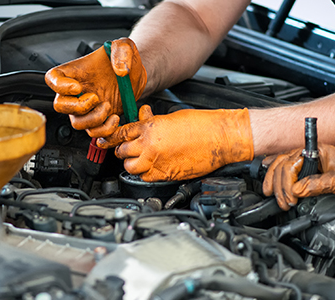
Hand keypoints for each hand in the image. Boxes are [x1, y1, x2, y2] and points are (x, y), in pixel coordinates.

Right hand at [45, 37, 146, 137]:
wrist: (135, 75)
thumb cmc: (124, 59)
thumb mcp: (125, 46)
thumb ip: (122, 51)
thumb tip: (120, 69)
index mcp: (75, 72)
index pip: (52, 78)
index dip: (59, 86)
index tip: (77, 86)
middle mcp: (76, 92)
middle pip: (60, 106)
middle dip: (78, 107)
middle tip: (96, 99)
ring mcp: (85, 108)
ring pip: (77, 123)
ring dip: (94, 119)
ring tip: (109, 107)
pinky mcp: (98, 119)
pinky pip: (94, 132)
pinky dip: (104, 130)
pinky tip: (115, 118)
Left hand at [97, 105, 253, 180]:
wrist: (220, 138)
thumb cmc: (202, 125)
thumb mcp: (172, 117)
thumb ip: (153, 121)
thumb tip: (144, 120)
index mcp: (151, 127)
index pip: (121, 133)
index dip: (116, 136)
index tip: (114, 138)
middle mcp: (150, 145)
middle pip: (121, 151)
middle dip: (123, 150)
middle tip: (129, 149)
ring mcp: (157, 162)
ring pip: (129, 167)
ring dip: (132, 164)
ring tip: (140, 160)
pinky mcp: (166, 175)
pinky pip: (145, 178)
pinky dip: (145, 175)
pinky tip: (151, 169)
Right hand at [262, 142, 334, 209]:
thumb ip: (316, 185)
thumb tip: (297, 191)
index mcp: (315, 151)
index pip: (290, 165)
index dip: (286, 184)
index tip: (290, 199)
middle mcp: (309, 153)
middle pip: (282, 165)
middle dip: (278, 185)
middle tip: (282, 202)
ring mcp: (308, 159)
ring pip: (282, 166)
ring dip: (275, 181)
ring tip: (273, 195)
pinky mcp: (310, 167)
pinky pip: (288, 168)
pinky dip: (278, 174)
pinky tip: (269, 174)